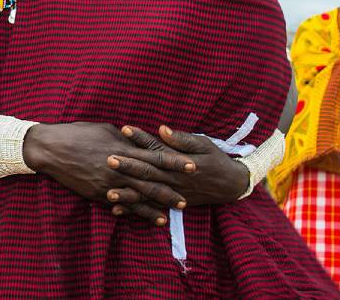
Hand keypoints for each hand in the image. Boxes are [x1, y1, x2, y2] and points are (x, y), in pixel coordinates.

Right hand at [23, 122, 191, 225]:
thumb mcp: (105, 129)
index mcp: (121, 149)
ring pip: (138, 197)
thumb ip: (126, 139)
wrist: (51, 149)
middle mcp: (118, 168)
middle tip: (188, 198)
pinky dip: (136, 211)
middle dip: (170, 189)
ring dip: (156, 205)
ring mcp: (108, 183)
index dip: (174, 162)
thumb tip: (141, 142)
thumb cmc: (77, 133)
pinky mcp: (98, 193)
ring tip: (173, 212)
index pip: (154, 156)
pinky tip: (148, 217)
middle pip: (150, 181)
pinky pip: (121, 204)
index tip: (192, 166)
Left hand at [106, 126, 248, 213]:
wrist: (231, 185)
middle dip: (127, 167)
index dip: (140, 139)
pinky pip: (150, 207)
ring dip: (127, 194)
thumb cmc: (215, 159)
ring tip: (108, 193)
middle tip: (108, 159)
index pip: (157, 149)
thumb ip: (182, 139)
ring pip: (146, 194)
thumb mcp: (203, 144)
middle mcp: (174, 180)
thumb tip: (162, 129)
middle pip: (148, 173)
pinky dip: (134, 210)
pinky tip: (116, 209)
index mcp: (180, 163)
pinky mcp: (171, 203)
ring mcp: (172, 193)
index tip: (124, 129)